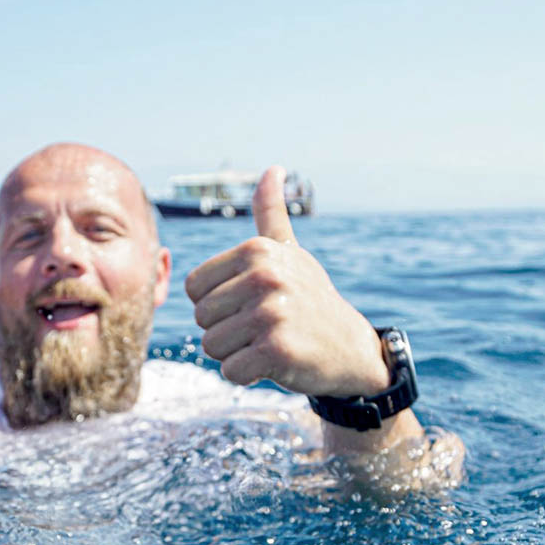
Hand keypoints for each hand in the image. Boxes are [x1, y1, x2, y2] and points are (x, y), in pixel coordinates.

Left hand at [184, 167, 387, 398]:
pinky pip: (231, 371)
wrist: (351, 348)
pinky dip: (247, 375)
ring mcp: (272, 312)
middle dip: (225, 331)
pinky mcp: (277, 349)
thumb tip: (273, 169)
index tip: (249, 304)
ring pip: (211, 346)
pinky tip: (275, 363)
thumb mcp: (290, 252)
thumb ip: (271, 213)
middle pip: (201, 318)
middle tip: (262, 328)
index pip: (193, 289)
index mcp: (256, 251)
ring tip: (268, 343)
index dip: (215, 304)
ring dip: (235, 354)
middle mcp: (264, 276)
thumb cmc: (309, 299)